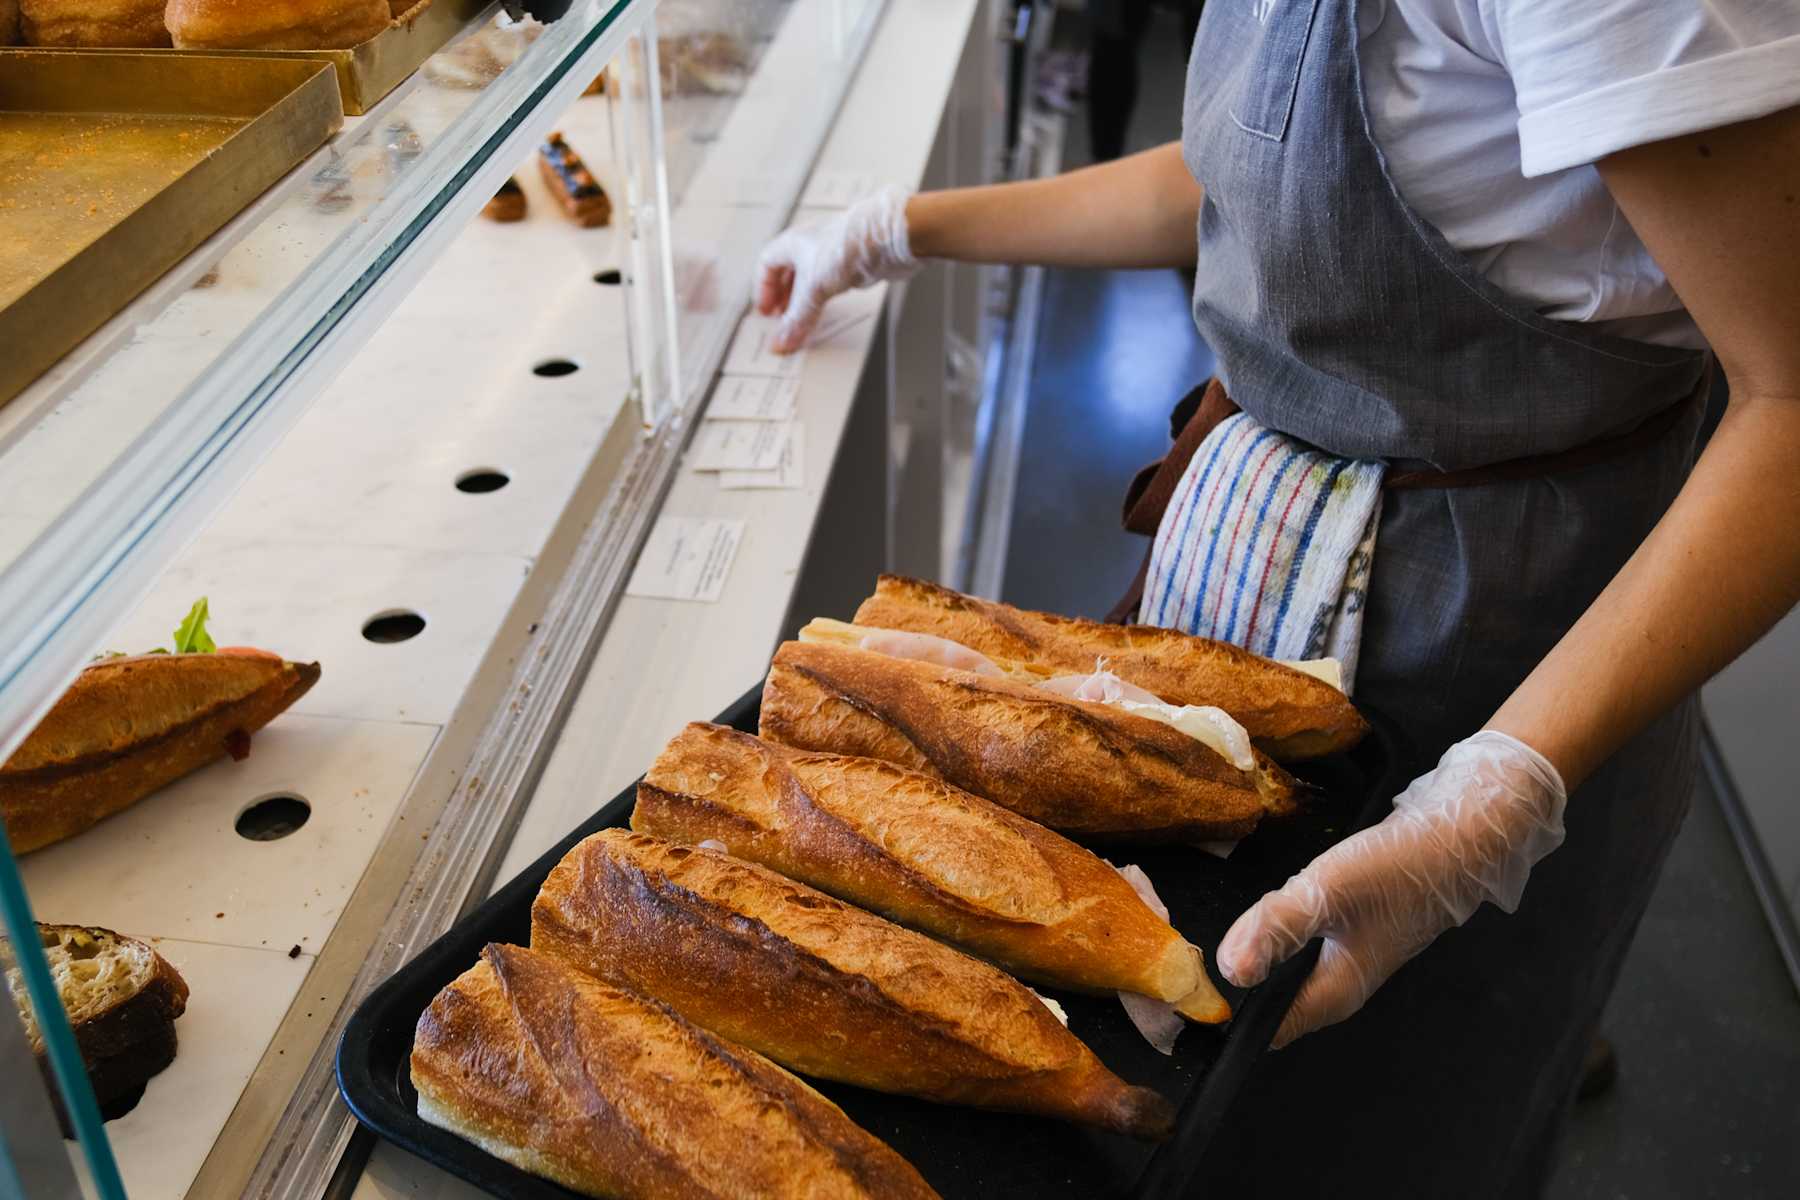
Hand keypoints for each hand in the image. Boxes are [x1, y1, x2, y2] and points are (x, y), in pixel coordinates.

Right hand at [754, 187, 918, 352]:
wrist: (887, 238)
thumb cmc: (847, 245)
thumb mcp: (814, 288)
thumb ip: (798, 318)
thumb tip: (781, 341)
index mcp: (792, 243)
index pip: (767, 265)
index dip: (763, 289)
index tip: (766, 311)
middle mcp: (810, 245)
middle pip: (788, 273)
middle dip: (783, 298)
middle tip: (782, 319)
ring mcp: (831, 254)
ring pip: (810, 280)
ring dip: (803, 301)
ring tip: (801, 319)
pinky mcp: (851, 264)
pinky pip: (829, 284)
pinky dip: (823, 299)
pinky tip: (826, 310)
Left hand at [1216, 731, 1566, 1047]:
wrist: (1459, 836)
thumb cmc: (1400, 868)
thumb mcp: (1327, 891)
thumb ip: (1276, 929)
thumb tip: (1229, 972)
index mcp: (1333, 993)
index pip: (1265, 1029)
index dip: (1223, 1015)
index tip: (1180, 992)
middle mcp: (1338, 985)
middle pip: (1270, 1001)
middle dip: (1230, 985)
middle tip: (1182, 959)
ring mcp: (1345, 957)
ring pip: (1283, 970)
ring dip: (1253, 954)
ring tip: (1212, 934)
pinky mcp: (1349, 930)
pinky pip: (1298, 943)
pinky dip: (1275, 931)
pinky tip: (1262, 909)